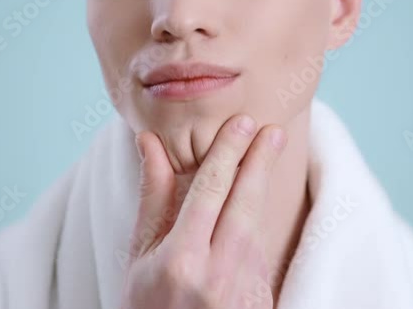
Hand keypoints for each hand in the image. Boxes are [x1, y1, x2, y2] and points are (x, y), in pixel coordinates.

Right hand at [121, 114, 286, 308]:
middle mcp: (217, 275)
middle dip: (260, 162)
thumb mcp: (140, 257)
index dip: (228, 152)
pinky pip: (261, 253)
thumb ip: (153, 198)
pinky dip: (257, 225)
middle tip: (273, 129)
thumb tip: (150, 143)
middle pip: (245, 204)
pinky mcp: (259, 301)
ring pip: (257, 227)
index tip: (242, 122)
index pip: (211, 191)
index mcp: (182, 261)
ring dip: (263, 190)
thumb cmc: (145, 308)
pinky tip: (257, 203)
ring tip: (270, 152)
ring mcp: (243, 292)